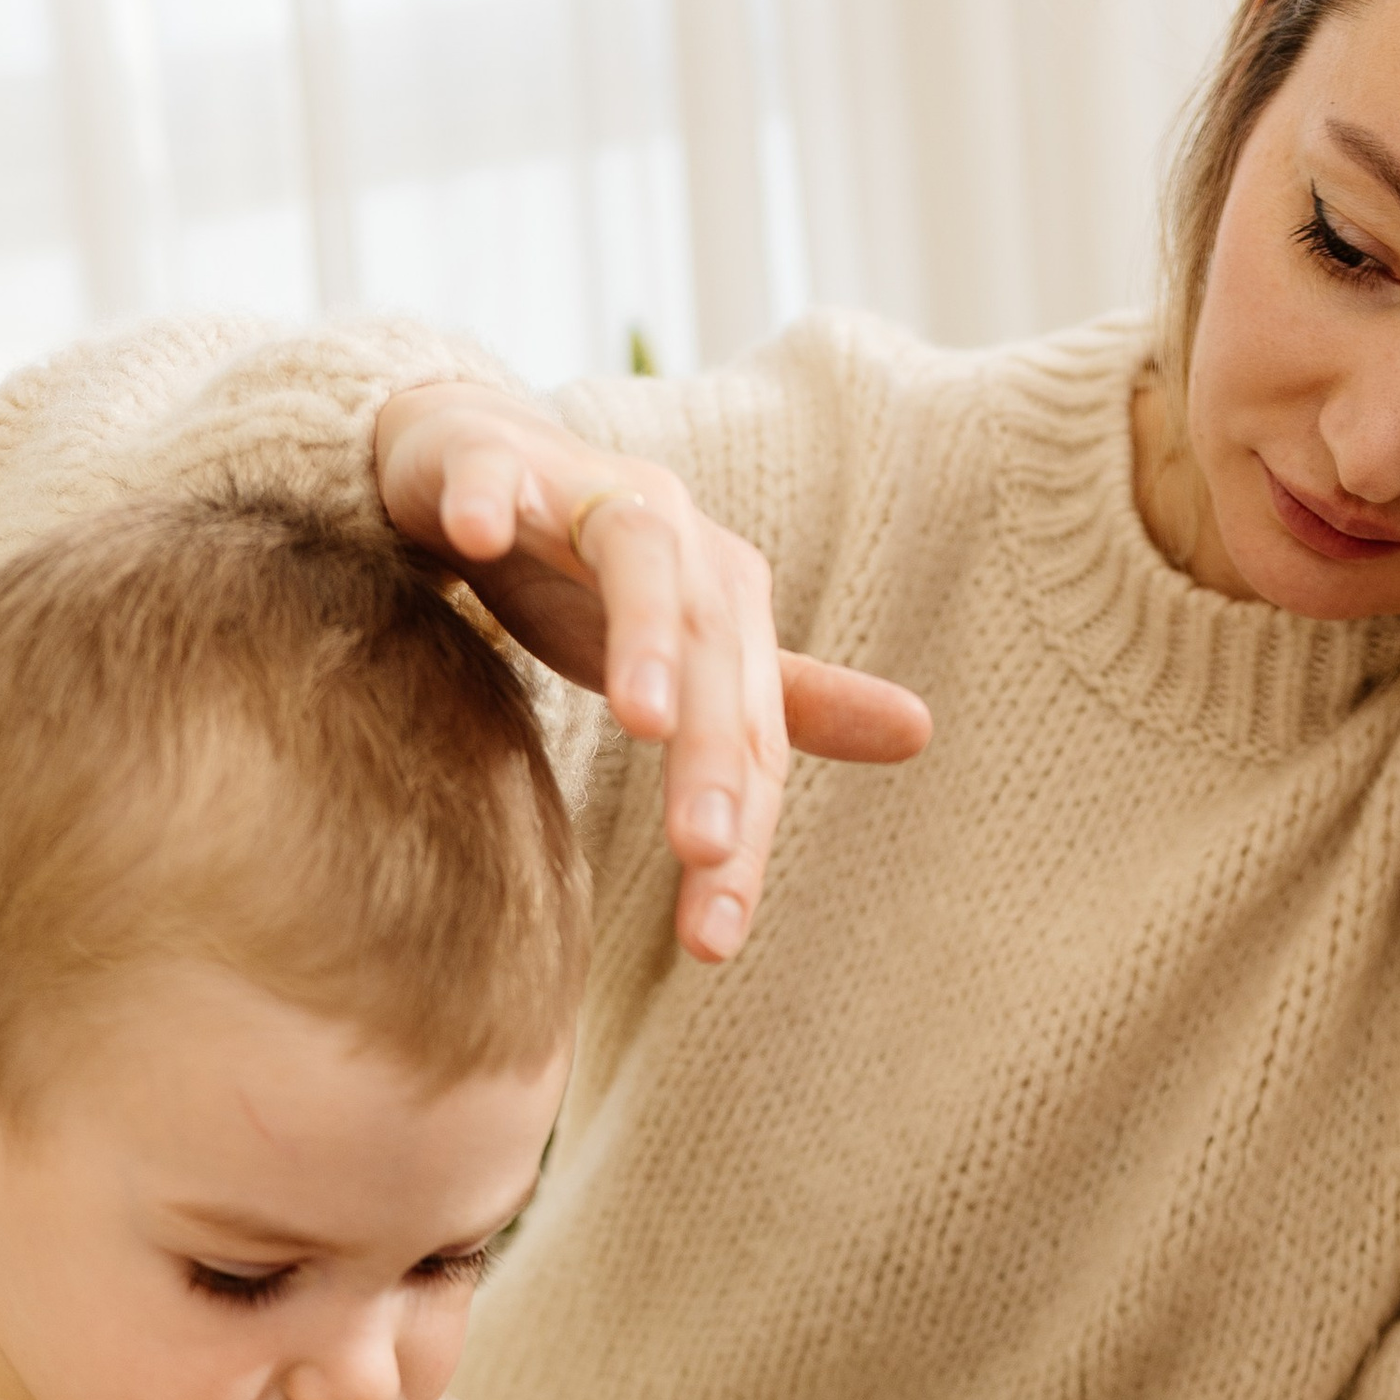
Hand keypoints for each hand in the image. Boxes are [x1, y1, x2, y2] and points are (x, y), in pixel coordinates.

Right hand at [372, 381, 930, 966]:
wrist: (478, 459)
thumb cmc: (587, 574)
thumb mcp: (688, 653)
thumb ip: (781, 704)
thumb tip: (922, 732)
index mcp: (727, 600)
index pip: (749, 734)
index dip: (740, 836)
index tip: (711, 940)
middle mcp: (677, 540)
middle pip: (712, 654)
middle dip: (711, 755)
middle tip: (703, 851)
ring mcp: (586, 491)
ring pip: (635, 557)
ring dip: (646, 636)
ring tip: (644, 724)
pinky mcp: (494, 460)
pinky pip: (495, 478)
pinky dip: (491, 504)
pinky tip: (480, 539)